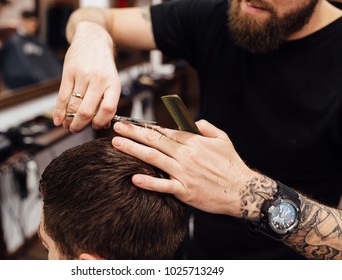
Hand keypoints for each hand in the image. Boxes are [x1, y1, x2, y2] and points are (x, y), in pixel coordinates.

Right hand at [53, 22, 120, 131]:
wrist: (93, 39)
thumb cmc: (103, 65)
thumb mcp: (111, 80)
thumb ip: (107, 100)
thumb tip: (102, 124)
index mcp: (113, 83)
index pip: (108, 109)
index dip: (101, 122)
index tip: (96, 126)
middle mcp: (98, 80)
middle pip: (88, 110)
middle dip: (80, 125)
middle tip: (76, 130)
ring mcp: (83, 75)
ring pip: (73, 105)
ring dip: (69, 120)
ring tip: (67, 125)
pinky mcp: (68, 72)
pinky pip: (62, 96)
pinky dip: (59, 111)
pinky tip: (58, 120)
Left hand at [112, 119, 259, 217]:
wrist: (242, 190)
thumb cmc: (231, 165)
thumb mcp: (222, 139)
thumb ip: (206, 127)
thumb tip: (192, 122)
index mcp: (193, 142)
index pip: (164, 131)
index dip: (145, 127)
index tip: (131, 122)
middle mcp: (185, 155)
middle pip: (154, 141)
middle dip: (133, 132)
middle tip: (116, 127)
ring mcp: (184, 173)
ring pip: (154, 158)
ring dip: (134, 150)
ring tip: (117, 144)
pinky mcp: (185, 191)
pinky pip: (164, 186)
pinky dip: (149, 182)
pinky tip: (134, 178)